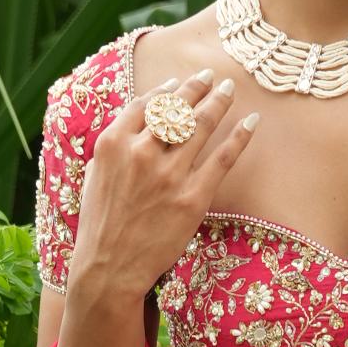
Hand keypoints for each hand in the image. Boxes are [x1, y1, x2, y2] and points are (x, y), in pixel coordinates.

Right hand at [69, 70, 258, 298]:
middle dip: (196, 88)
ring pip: (200, 126)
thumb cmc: (100, 226)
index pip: (145, 104)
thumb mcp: (95, 176)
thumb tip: (136, 123)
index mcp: (113, 143)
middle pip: (176, 109)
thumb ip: (116, 147)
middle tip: (210, 76)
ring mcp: (169, 175)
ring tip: (228, 89)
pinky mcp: (192, 198)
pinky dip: (240, 137)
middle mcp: (141, 152)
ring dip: (219, 102)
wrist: (109, 270)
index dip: (165, 91)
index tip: (179, 83)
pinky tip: (252, 122)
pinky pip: (222, 159)